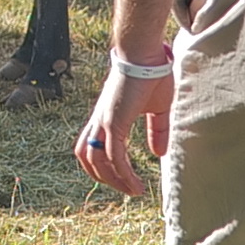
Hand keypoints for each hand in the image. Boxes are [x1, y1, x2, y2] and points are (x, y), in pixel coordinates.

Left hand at [72, 44, 171, 198]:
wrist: (146, 55)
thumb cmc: (152, 74)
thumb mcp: (157, 109)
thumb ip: (156, 131)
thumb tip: (159, 153)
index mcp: (105, 117)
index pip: (92, 147)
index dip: (103, 166)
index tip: (124, 178)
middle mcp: (99, 121)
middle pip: (86, 157)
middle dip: (103, 177)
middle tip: (126, 189)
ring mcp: (103, 121)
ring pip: (94, 160)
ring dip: (111, 179)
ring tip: (131, 190)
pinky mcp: (114, 122)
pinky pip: (114, 156)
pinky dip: (123, 173)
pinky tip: (135, 183)